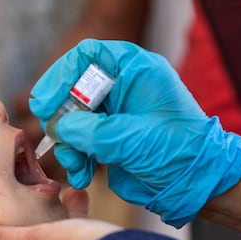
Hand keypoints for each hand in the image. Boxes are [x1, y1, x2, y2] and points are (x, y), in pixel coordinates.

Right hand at [29, 39, 240, 227]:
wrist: (196, 184)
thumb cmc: (176, 151)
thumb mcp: (131, 139)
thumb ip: (90, 131)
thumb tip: (59, 127)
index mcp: (135, 70)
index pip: (87, 55)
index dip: (60, 76)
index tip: (44, 103)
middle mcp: (123, 86)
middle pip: (73, 88)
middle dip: (62, 117)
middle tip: (57, 137)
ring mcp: (115, 112)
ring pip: (72, 118)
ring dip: (67, 143)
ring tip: (75, 165)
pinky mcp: (109, 137)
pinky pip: (79, 140)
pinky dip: (76, 156)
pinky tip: (81, 174)